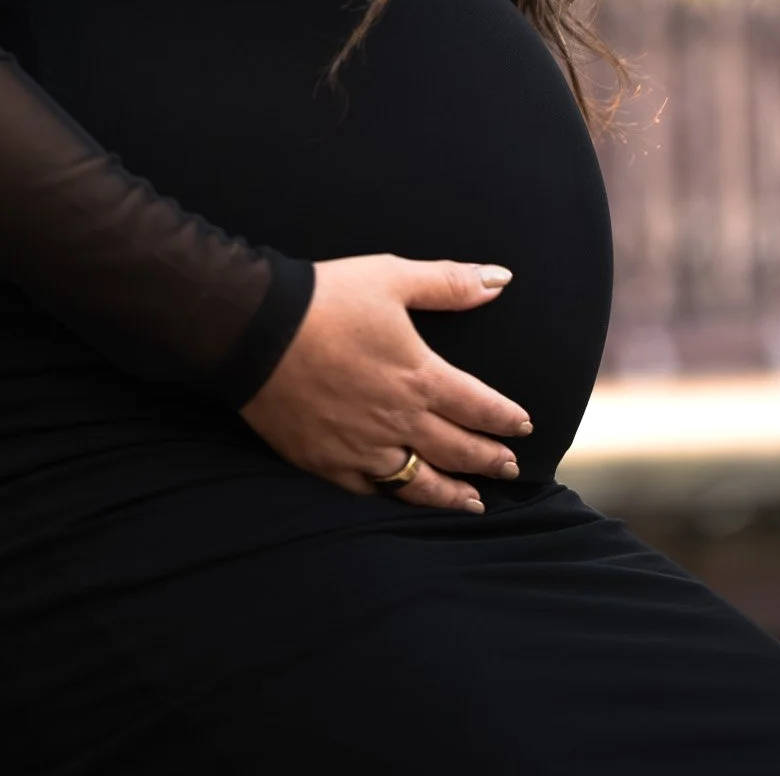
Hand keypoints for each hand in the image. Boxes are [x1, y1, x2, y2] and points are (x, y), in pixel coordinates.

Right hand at [239, 253, 531, 511]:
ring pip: (419, 481)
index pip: (478, 406)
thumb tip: (500, 279)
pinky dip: (394, 497)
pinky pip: (369, 490)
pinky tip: (403, 497)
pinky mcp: (326, 462)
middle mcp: (398, 420)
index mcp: (419, 376)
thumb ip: (449, 283)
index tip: (523, 427)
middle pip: (457, 449)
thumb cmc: (327, 300)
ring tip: (473, 502)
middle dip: (488, 460)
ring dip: (451, 493)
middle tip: (509, 468)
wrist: (256, 331)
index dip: (505, 418)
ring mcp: (362, 448)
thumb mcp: (392, 277)